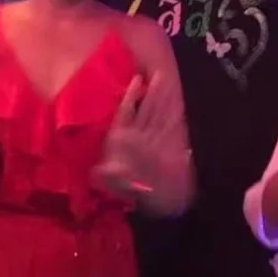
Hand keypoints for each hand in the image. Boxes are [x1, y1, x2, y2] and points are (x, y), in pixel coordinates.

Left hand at [94, 72, 179, 195]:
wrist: (155, 203)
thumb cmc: (133, 192)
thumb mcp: (118, 185)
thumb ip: (109, 178)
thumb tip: (97, 172)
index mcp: (123, 142)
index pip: (126, 114)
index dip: (130, 97)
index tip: (136, 80)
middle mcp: (138, 138)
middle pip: (145, 110)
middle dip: (151, 93)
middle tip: (158, 73)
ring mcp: (153, 142)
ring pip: (158, 115)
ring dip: (163, 99)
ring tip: (169, 81)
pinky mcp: (167, 148)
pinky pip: (170, 128)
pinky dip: (175, 115)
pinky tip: (180, 104)